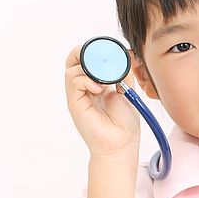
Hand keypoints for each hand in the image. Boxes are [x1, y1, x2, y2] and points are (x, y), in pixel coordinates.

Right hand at [63, 43, 141, 157]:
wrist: (121, 145)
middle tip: (100, 57)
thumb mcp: (127, 91)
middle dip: (84, 52)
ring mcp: (78, 97)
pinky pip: (73, 82)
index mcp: (96, 85)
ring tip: (104, 80)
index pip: (87, 60)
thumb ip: (124, 74)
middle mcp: (84, 89)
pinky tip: (99, 88)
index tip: (110, 53)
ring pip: (71, 69)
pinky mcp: (75, 104)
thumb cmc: (124, 125)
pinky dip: (85, 80)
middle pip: (73, 61)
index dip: (95, 52)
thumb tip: (124, 56)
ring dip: (88, 68)